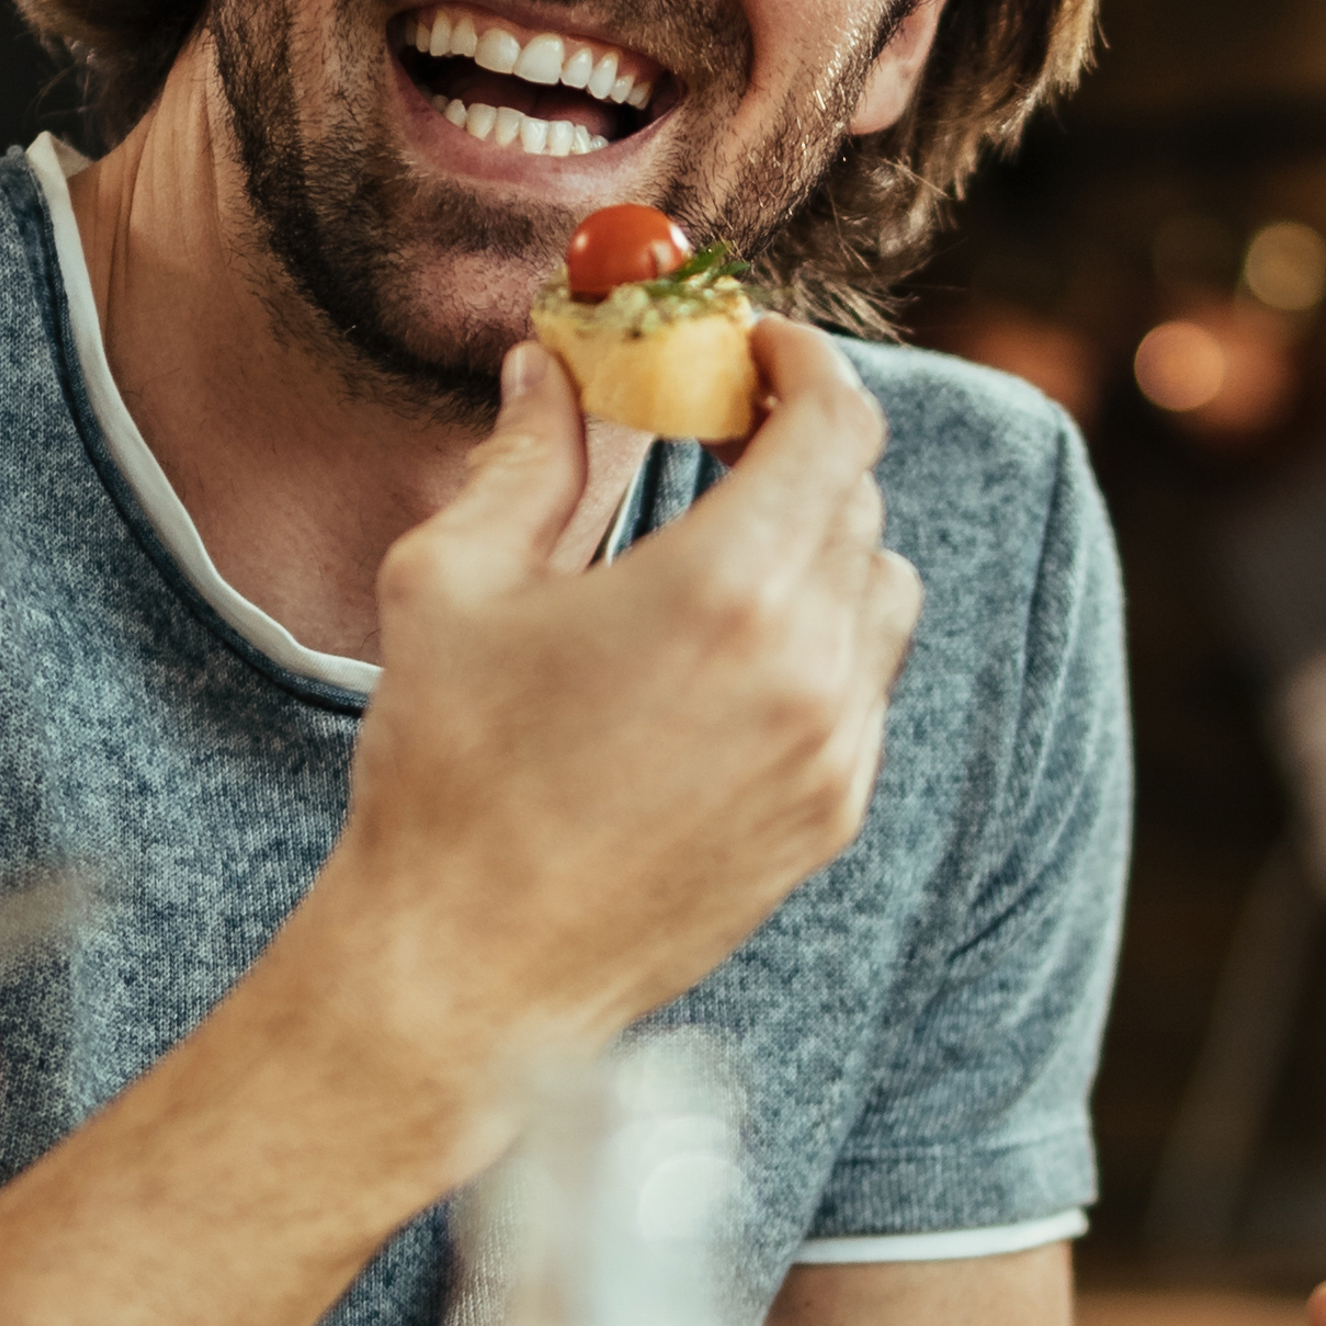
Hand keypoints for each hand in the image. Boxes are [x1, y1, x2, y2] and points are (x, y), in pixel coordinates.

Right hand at [311, 321, 924, 1092]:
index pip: (838, 424)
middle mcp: (809, 668)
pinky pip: (863, 690)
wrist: (466, 975)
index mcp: (726, 589)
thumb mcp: (455, 585)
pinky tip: (724, 659)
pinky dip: (820, 642)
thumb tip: (553, 368)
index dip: (805, 363)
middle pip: (860, 499)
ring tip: (726, 546)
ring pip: (880, 594)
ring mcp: (833, 752)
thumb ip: (528, 459)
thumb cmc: (444, 776)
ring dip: (821, 543)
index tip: (753, 350)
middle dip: (797, 445)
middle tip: (719, 429)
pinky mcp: (829, 819)